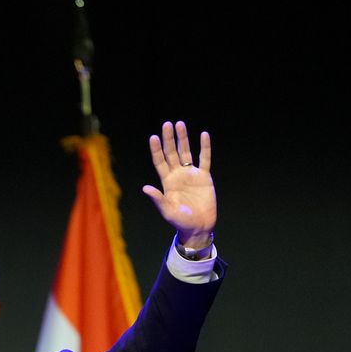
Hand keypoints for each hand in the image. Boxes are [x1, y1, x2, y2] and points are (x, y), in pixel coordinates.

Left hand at [143, 121, 215, 248]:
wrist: (198, 227)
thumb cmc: (180, 221)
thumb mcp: (167, 211)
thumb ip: (157, 199)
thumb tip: (145, 188)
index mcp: (167, 182)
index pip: (160, 162)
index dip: (156, 150)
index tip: (153, 137)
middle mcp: (177, 175)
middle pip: (172, 153)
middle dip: (169, 139)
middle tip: (167, 124)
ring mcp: (191, 175)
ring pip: (186, 152)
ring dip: (183, 139)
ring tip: (180, 124)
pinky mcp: (204, 177)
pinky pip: (205, 159)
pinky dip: (205, 147)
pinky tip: (204, 135)